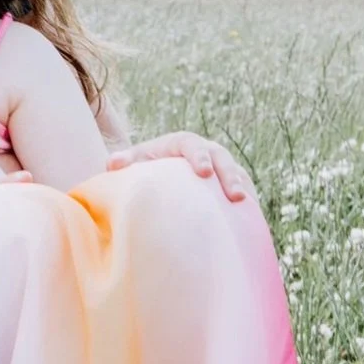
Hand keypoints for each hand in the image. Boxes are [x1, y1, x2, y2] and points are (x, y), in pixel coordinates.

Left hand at [107, 132, 252, 201]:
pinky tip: (251, 219)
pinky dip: (248, 202)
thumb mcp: (135, 162)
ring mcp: (220, 168)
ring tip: (247, 209)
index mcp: (183, 143)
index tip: (203, 172)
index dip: (200, 157)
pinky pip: (243, 190)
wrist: (160, 176)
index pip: (194, 146)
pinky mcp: (228, 185)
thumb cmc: (145, 167)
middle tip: (236, 196)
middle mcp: (206, 152)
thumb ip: (124, 161)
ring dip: (243, 190)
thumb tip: (113, 163)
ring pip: (237, 174)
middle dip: (230, 176)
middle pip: (222, 159)